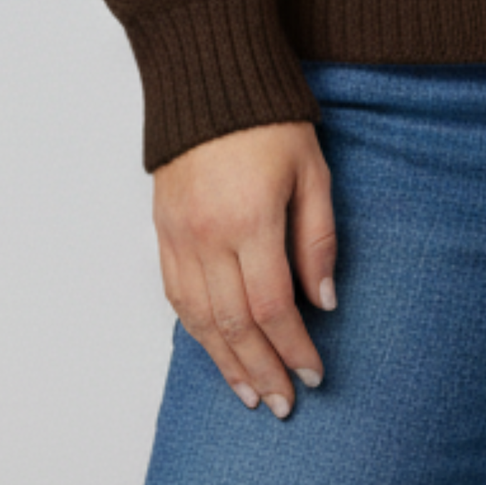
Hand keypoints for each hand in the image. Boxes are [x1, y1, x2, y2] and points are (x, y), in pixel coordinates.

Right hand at [153, 119, 337, 416]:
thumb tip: (322, 302)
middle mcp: (209, 237)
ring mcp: (179, 237)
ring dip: (226, 363)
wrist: (209, 81)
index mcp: (251, 221)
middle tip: (284, 403)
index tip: (315, 373)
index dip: (294, 348)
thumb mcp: (313, 171)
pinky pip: (177, 296)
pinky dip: (197, 332)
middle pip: (235, 325)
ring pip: (201, 320)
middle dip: (262, 370)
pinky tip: (215, 350)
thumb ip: (318, 239)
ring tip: (250, 395)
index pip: (273, 307)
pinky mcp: (163, 232)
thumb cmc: (270, 121)